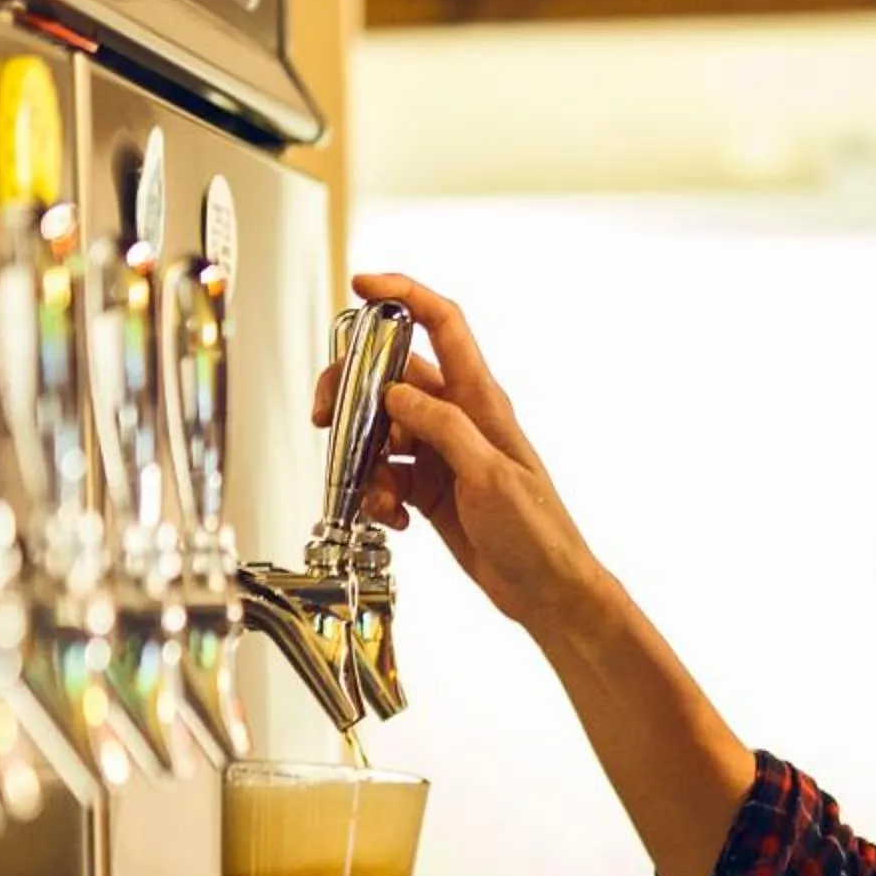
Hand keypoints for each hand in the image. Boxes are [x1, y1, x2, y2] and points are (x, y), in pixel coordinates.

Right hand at [318, 272, 604, 635]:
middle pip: (392, 378)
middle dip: (353, 395)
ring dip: (365, 461)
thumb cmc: (538, 534)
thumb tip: (398, 393)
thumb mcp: (490, 476)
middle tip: (329, 420)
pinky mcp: (429, 488)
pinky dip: (377, 494)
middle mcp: (458, 419)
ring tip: (379, 496)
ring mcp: (441, 453)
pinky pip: (385, 474)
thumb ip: (444, 429)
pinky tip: (393, 518)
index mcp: (481, 401)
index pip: (443, 324)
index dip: (404, 295)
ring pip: (380, 431)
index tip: (363, 286)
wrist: (546, 590)